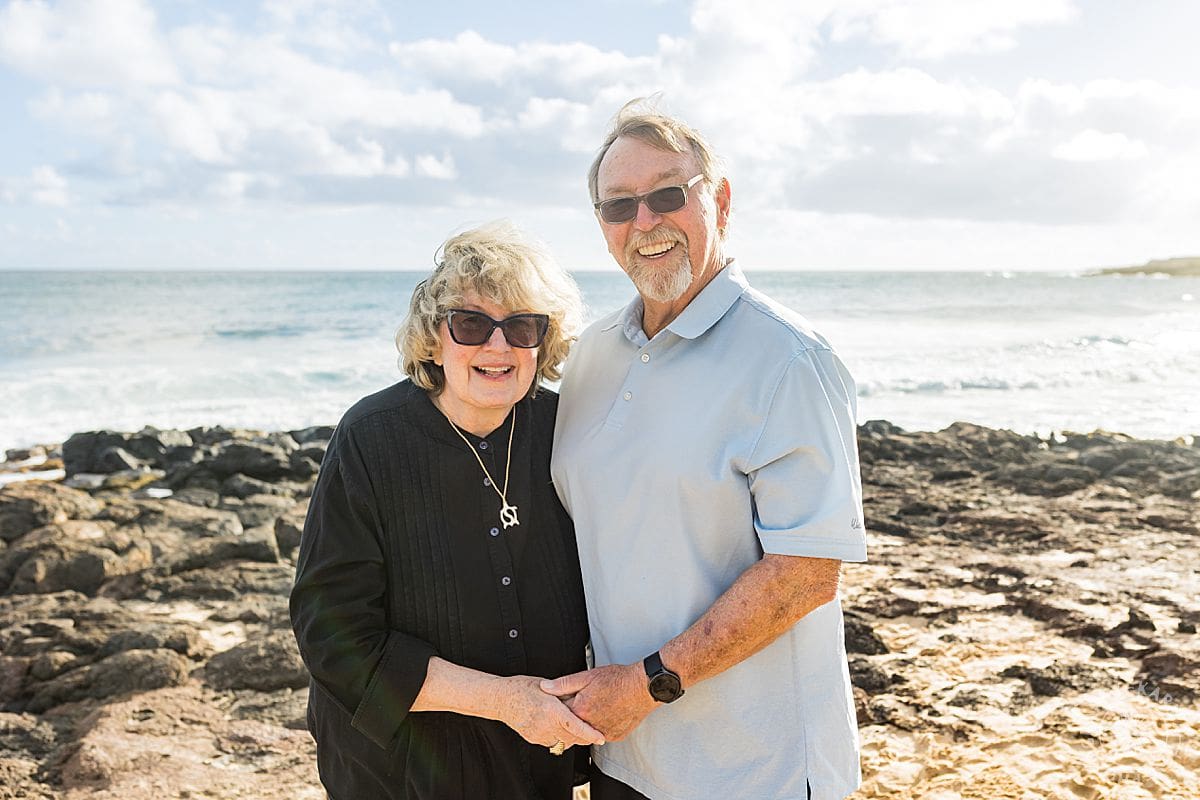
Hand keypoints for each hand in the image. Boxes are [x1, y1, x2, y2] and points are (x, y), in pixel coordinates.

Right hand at [495, 675, 605, 748]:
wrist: (501, 699)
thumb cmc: (521, 688)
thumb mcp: (545, 685)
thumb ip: (563, 694)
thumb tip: (579, 698)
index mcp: (551, 710)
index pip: (576, 727)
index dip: (590, 734)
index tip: (600, 737)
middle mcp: (546, 725)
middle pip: (572, 738)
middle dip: (583, 736)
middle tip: (592, 731)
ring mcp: (538, 734)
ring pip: (562, 742)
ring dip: (571, 737)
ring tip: (573, 726)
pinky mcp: (533, 739)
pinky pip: (551, 742)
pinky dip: (558, 737)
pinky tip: (557, 727)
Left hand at [540, 664, 656, 741]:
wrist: (643, 687)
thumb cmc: (618, 680)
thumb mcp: (587, 676)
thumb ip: (563, 684)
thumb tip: (545, 687)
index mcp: (580, 710)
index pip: (560, 713)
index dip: (561, 703)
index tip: (566, 697)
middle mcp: (590, 726)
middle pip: (572, 725)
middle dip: (572, 715)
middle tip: (585, 701)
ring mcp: (603, 733)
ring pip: (586, 732)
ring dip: (586, 722)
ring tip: (596, 706)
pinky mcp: (615, 736)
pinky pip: (601, 734)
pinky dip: (600, 726)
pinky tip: (606, 713)